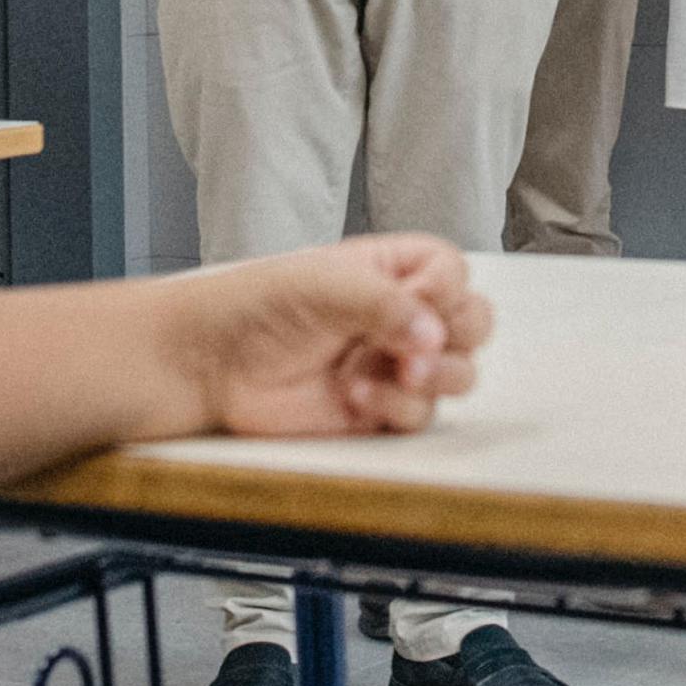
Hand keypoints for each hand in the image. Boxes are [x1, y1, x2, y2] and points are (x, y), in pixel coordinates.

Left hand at [171, 237, 490, 438]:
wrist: (213, 364)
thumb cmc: (259, 307)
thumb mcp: (327, 284)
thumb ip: (388, 303)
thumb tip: (436, 335)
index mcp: (392, 270)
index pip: (454, 273)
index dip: (444, 288)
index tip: (418, 297)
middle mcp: (400, 316)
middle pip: (472, 324)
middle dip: (455, 335)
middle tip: (418, 346)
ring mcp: (393, 365)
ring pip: (458, 373)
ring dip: (434, 375)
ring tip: (398, 373)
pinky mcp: (380, 411)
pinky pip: (420, 415)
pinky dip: (397, 407)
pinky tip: (357, 396)